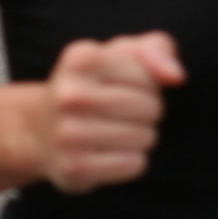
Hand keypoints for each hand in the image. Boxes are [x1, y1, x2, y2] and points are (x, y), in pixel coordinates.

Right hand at [28, 32, 183, 192]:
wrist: (41, 128)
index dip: (148, 84)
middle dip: (148, 111)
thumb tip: (176, 76)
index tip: (126, 85)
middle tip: (124, 112)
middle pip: (151, 108)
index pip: (151, 77)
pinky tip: (110, 152)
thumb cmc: (95, 84)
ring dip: (141, 137)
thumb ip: (158, 50)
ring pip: (145, 137)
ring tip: (117, 131)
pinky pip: (133, 164)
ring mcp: (67, 134)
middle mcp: (69, 95)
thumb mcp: (125, 53)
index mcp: (81, 58)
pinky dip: (132, 161)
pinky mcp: (73, 168)